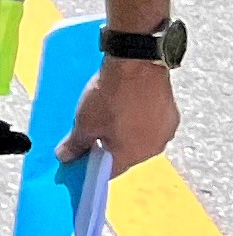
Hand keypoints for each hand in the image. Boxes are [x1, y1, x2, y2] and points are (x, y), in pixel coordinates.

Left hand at [66, 58, 180, 178]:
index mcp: (133, 156)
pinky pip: (150, 124)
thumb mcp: (85, 123)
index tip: (79, 157)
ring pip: (139, 138)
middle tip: (91, 131)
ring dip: (123, 132)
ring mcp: (166, 131)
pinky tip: (125, 105)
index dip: (91, 166)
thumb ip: (75, 144)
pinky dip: (137, 119)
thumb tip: (66, 157)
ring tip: (107, 114)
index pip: (109, 171)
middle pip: (126, 155)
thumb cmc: (111, 97)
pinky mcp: (171, 114)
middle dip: (107, 146)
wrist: (137, 64)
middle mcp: (154, 148)